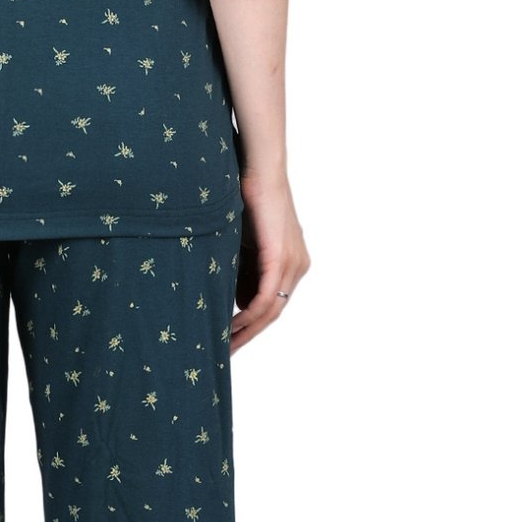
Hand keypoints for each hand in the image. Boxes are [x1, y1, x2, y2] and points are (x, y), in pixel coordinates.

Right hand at [232, 169, 309, 352]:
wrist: (258, 169)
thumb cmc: (246, 197)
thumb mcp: (243, 242)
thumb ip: (242, 268)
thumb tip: (234, 299)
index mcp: (291, 262)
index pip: (272, 302)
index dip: (252, 325)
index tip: (230, 338)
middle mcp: (297, 266)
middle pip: (273, 312)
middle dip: (248, 335)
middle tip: (225, 352)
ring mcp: (292, 263)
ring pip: (270, 310)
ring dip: (246, 330)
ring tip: (223, 344)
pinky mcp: (280, 258)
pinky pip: (266, 297)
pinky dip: (248, 314)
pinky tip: (231, 326)